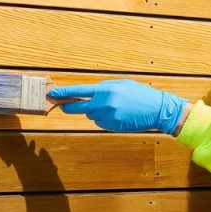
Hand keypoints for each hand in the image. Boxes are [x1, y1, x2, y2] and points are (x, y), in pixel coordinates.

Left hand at [48, 79, 188, 133]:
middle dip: (69, 107)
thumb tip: (87, 93)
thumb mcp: (121, 85)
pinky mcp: (112, 126)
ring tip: (114, 107)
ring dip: (96, 112)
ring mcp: (108, 117)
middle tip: (65, 105)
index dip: (63, 93)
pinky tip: (119, 115)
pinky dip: (106, 119)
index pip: (78, 92)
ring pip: (91, 116)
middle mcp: (104, 104)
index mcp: (105, 91)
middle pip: (78, 108)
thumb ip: (103, 88)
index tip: (52, 94)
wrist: (157, 109)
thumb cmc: (140, 94)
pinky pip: (101, 123)